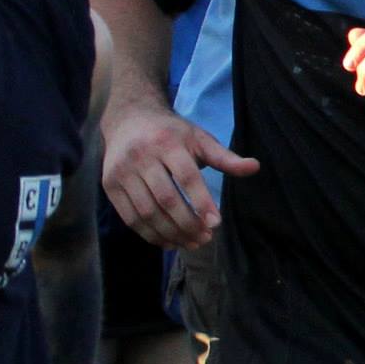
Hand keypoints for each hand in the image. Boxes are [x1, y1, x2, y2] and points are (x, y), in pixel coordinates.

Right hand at [103, 99, 259, 250]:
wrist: (129, 120)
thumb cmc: (172, 133)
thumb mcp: (200, 139)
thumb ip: (225, 157)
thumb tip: (255, 167)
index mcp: (167, 143)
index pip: (186, 177)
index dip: (201, 202)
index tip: (215, 223)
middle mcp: (141, 157)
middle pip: (165, 198)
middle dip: (187, 223)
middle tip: (205, 238)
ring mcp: (121, 172)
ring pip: (146, 212)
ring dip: (170, 233)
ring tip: (191, 243)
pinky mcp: (109, 186)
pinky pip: (130, 217)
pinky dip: (150, 234)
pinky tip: (169, 241)